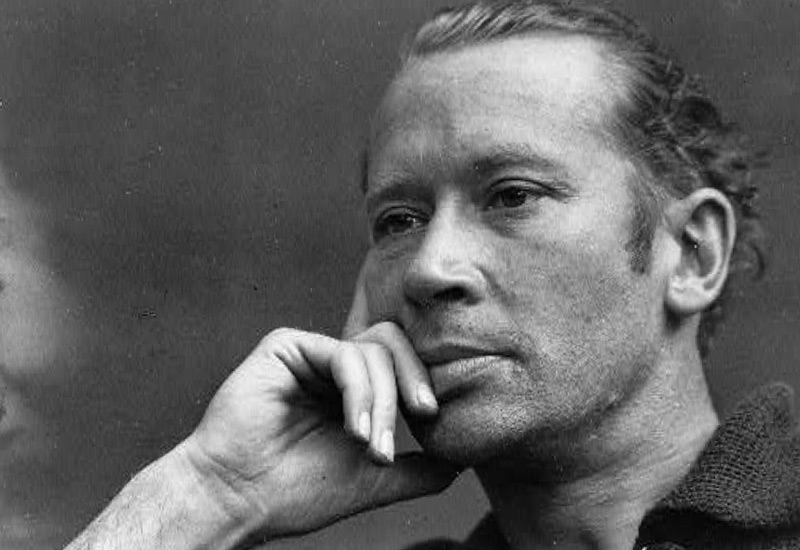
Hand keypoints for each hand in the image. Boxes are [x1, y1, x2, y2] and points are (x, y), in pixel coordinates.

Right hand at [181, 274, 458, 542]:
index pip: (403, 365)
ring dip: (384, 400)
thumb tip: (461, 464)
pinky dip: (360, 392)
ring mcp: (312, 354)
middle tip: (424, 417)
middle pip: (395, 346)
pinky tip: (355, 428)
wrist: (240, 500)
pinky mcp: (288, 347)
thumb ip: (417, 469)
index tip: (438, 418)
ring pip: (375, 350)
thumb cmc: (297, 492)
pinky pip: (344, 354)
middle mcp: (335, 367)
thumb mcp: (373, 480)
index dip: (425, 383)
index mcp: (353, 390)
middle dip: (415, 382)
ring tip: (372, 445)